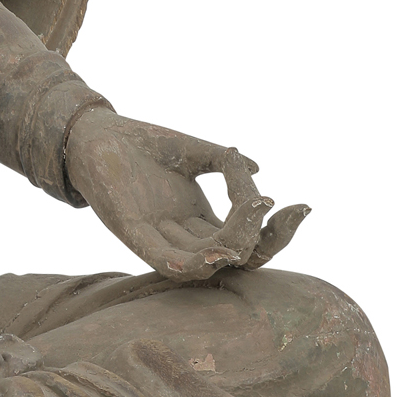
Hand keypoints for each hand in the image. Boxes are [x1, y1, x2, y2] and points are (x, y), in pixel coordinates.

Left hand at [64, 107, 310, 279]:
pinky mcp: (131, 233)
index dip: (276, 232)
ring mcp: (159, 236)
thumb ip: (230, 166)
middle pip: (234, 257)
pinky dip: (187, 264)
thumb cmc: (142, 143)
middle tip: (271, 205)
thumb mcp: (197, 151)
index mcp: (201, 220)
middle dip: (262, 239)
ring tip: (248, 213)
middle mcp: (184, 234)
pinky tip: (210, 253)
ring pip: (205, 262)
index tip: (302, 205)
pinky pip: (162, 262)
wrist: (94, 132)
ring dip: (231, 248)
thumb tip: (261, 173)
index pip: (248, 241)